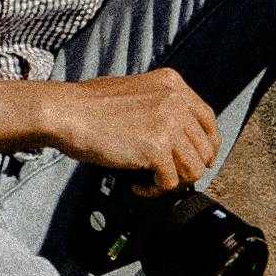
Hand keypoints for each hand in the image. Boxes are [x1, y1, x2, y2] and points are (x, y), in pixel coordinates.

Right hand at [47, 68, 222, 191]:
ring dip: (172, 182)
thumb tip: (178, 137)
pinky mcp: (156, 147)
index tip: (198, 160)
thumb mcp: (136, 91)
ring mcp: (168, 122)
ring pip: (193, 169)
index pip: (208, 120)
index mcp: (172, 83)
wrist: (67, 112)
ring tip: (150, 182)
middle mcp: (176, 100)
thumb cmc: (90, 106)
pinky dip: (154, 191)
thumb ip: (160, 106)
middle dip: (188, 169)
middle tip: (167, 177)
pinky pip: (169, 183)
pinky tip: (137, 186)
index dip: (207, 145)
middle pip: (204, 148)